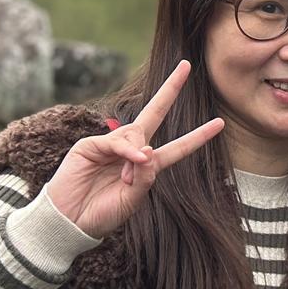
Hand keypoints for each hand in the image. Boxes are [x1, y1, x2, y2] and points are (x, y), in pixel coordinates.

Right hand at [41, 61, 224, 237]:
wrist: (67, 222)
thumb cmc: (100, 215)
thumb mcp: (131, 201)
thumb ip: (144, 178)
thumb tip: (148, 151)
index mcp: (146, 166)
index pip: (177, 147)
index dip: (198, 136)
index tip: (219, 123)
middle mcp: (131, 151)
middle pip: (155, 113)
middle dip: (170, 89)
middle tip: (186, 65)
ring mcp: (111, 145)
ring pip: (137, 133)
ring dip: (136, 154)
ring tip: (124, 178)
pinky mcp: (91, 145)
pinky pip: (117, 141)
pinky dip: (127, 150)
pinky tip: (130, 160)